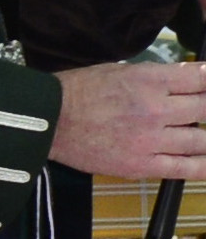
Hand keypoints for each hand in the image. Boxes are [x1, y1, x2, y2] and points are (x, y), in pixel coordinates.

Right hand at [49, 36, 205, 180]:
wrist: (48, 121)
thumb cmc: (78, 91)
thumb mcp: (120, 70)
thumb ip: (157, 77)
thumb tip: (188, 79)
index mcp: (149, 81)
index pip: (201, 78)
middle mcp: (156, 110)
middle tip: (204, 108)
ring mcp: (151, 140)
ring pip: (202, 140)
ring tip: (202, 134)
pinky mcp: (142, 166)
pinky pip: (185, 168)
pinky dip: (204, 166)